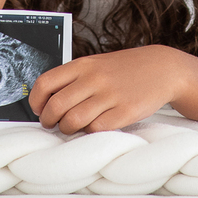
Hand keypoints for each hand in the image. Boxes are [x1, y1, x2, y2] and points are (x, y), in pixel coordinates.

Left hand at [30, 46, 184, 132]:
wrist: (161, 68)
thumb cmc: (123, 70)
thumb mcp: (96, 65)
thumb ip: (73, 79)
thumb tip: (46, 103)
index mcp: (83, 64)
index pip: (45, 82)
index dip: (36, 101)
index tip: (39, 110)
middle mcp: (94, 78)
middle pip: (56, 106)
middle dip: (49, 121)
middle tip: (52, 125)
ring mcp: (110, 95)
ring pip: (73, 121)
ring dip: (67, 130)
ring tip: (73, 127)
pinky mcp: (125, 112)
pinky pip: (96, 129)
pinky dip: (90, 133)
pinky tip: (94, 127)